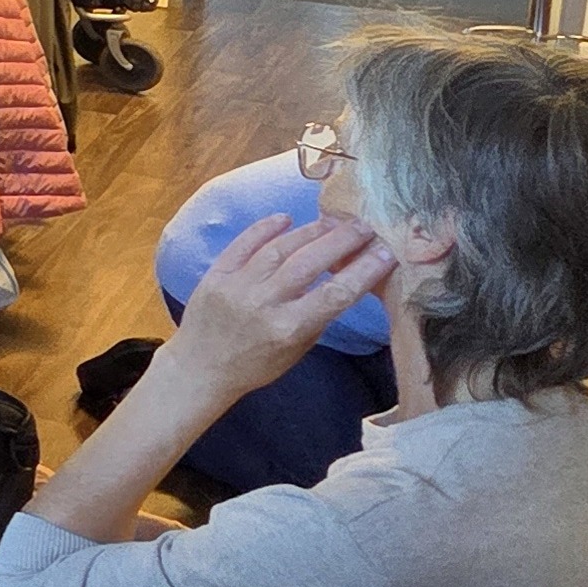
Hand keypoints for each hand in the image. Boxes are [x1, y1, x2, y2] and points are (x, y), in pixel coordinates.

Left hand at [165, 212, 396, 400]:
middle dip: (342, 240)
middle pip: (309, 262)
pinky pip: (243, 244)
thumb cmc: (256, 364)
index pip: (335, 294)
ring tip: (333, 222)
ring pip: (279, 248)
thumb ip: (319, 316)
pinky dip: (265, 228)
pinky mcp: (216, 274)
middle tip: (365, 225)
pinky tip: (286, 218)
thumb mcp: (297, 350)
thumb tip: (346, 278)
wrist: (201, 368)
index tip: (386, 252)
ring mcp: (237, 286)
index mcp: (288, 328)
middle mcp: (263, 303)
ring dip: (310, 231)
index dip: (364, 270)